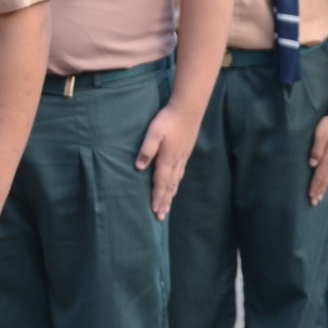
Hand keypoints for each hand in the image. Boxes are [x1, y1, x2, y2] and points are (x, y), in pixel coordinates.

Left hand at [136, 102, 201, 218]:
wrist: (188, 110)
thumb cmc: (168, 120)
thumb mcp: (153, 133)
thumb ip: (146, 150)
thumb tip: (138, 168)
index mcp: (166, 160)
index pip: (160, 184)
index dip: (157, 198)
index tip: (155, 211)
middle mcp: (176, 162)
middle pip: (169, 187)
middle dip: (164, 202)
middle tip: (161, 217)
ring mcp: (182, 158)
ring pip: (176, 182)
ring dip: (171, 195)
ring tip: (167, 206)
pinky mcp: (185, 153)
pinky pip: (180, 174)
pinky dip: (176, 184)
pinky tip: (175, 185)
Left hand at [308, 110, 327, 203]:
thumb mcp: (320, 134)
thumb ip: (317, 149)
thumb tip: (312, 165)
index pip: (320, 175)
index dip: (315, 186)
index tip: (310, 196)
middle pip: (326, 179)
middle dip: (319, 191)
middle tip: (313, 203)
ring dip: (324, 188)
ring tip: (319, 197)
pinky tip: (327, 183)